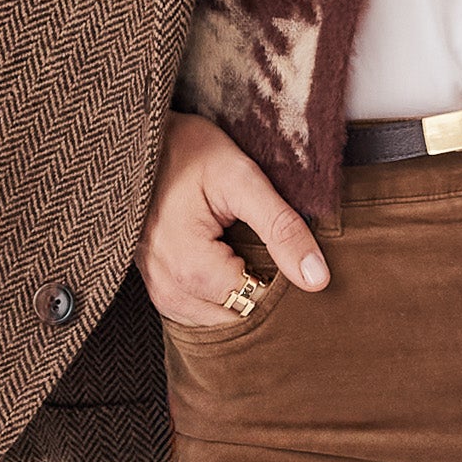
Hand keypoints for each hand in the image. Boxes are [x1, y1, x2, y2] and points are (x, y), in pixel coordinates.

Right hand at [133, 113, 330, 324]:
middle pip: (238, 316)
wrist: (143, 142)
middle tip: (269, 244)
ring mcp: (160, 292)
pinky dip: (222, 295)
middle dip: (263, 291)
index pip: (255, 303)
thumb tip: (317, 279)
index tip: (286, 247)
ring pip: (221, 320)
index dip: (282, 282)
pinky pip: (201, 311)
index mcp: (188, 267)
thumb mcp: (242, 179)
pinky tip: (232, 260)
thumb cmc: (190, 153)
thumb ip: (281, 228)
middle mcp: (169, 290)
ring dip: (243, 294)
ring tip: (248, 248)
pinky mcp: (160, 288)